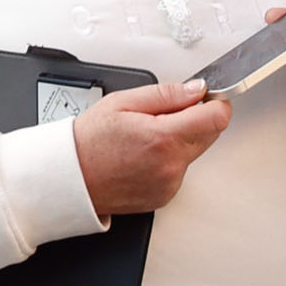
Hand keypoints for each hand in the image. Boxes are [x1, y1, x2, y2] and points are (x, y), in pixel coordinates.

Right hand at [72, 79, 231, 215]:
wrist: (68, 178)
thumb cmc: (86, 142)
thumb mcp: (120, 103)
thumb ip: (164, 94)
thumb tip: (195, 90)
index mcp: (163, 137)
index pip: (217, 118)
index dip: (215, 103)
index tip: (207, 99)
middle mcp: (171, 164)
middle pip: (210, 134)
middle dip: (194, 120)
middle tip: (162, 117)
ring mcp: (170, 183)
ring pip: (193, 153)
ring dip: (178, 142)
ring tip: (143, 141)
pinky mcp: (166, 195)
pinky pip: (179, 171)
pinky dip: (166, 162)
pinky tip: (141, 158)